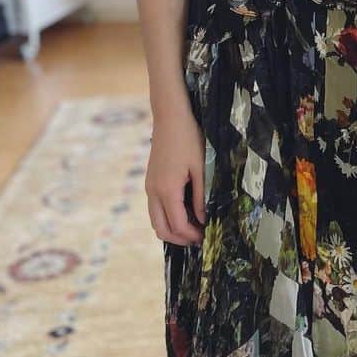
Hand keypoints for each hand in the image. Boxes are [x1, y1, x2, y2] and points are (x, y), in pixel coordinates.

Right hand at [146, 103, 205, 245]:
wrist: (170, 117)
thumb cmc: (189, 139)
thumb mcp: (201, 168)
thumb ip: (201, 196)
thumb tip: (203, 219)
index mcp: (166, 189)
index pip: (178, 225)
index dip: (192, 235)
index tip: (207, 237)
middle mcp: (153, 191)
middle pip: (161, 229)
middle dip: (180, 239)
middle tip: (200, 238)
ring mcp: (149, 187)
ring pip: (156, 220)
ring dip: (172, 229)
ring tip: (194, 227)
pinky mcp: (150, 181)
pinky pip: (155, 208)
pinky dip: (168, 217)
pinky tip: (185, 212)